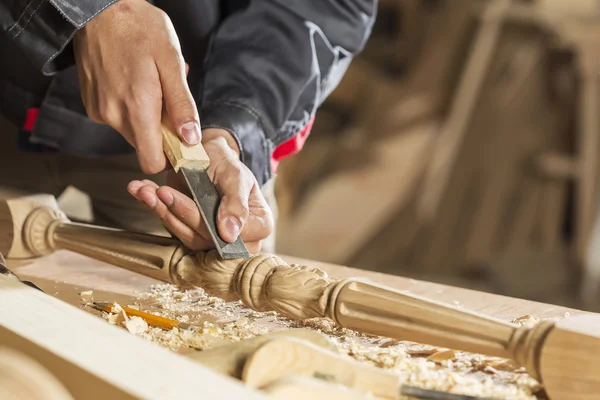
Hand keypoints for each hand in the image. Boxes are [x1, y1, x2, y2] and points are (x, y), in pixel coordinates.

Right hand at [73, 0, 199, 173]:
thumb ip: (182, 104)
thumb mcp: (171, 62)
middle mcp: (114, 115)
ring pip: (133, 131)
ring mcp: (100, 111)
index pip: (152, 161)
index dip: (169, 156)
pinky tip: (132, 81)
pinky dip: (129, 106)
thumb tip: (190, 138)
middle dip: (161, 129)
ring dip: (146, 115)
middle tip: (165, 97)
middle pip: (145, 145)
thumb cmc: (138, 29)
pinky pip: (118, 118)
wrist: (98, 10)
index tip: (180, 141)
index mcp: (137, 108)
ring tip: (148, 84)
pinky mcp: (92, 105)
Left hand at [127, 129, 273, 253]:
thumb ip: (237, 203)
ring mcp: (212, 238)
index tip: (183, 203)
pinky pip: (173, 228)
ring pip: (185, 236)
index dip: (208, 224)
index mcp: (258, 225)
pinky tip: (143, 192)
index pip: (233, 237)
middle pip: (206, 239)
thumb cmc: (227, 163)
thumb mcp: (236, 176)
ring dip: (163, 212)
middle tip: (160, 192)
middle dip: (179, 214)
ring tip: (147, 190)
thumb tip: (230, 234)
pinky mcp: (190, 233)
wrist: (208, 155)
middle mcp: (237, 238)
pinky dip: (156, 209)